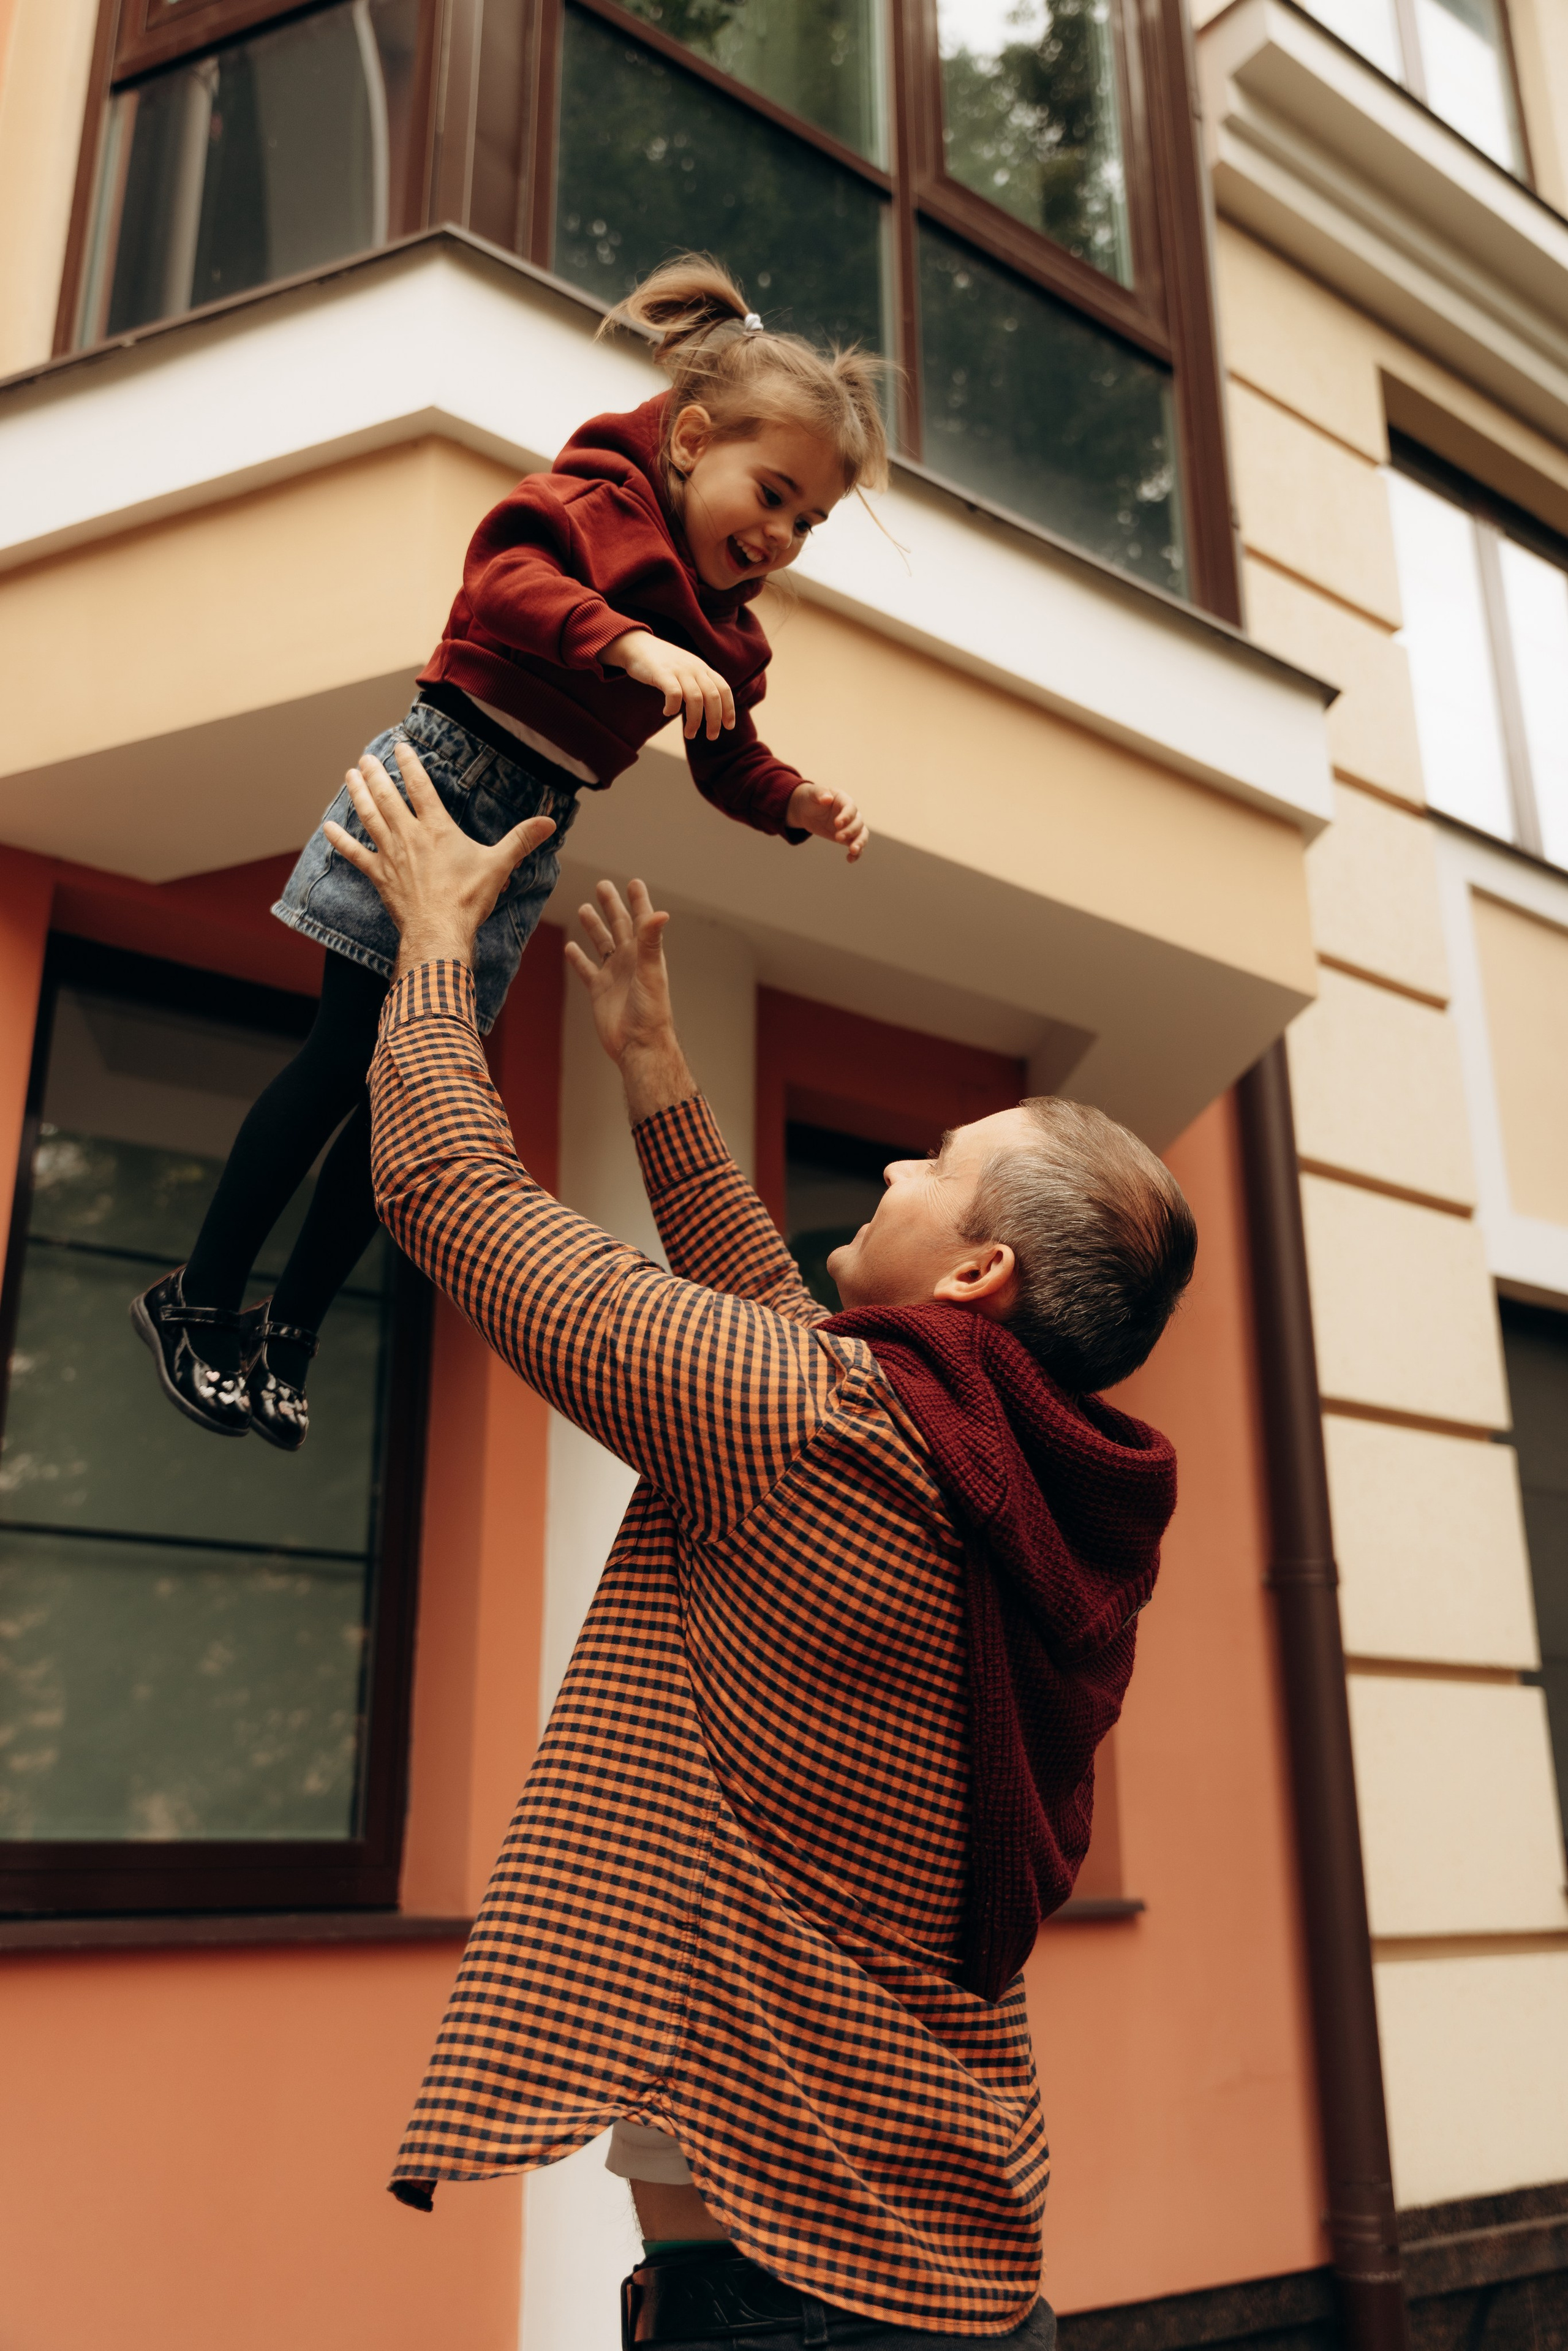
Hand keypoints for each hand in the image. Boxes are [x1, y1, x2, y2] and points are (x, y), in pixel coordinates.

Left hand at [323, 740, 554, 972]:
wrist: (439, 931)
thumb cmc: (469, 899)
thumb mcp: (499, 865)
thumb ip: (521, 840)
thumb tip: (549, 822)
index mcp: (437, 829)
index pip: (420, 787)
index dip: (410, 764)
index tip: (400, 746)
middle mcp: (409, 836)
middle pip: (388, 796)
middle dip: (376, 774)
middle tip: (365, 757)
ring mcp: (390, 855)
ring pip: (369, 817)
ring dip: (358, 794)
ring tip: (350, 775)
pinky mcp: (379, 876)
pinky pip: (355, 854)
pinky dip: (341, 840)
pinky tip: (328, 827)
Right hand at [564, 879, 696, 1122]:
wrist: (637, 1044)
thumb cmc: (650, 1010)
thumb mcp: (651, 971)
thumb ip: (651, 941)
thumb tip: (660, 912)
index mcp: (644, 953)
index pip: (641, 920)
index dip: (638, 901)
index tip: (634, 882)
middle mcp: (629, 960)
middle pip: (619, 926)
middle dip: (612, 905)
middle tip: (603, 885)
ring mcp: (614, 974)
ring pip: (601, 944)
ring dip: (594, 927)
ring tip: (585, 908)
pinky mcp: (599, 990)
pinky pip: (587, 969)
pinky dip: (578, 958)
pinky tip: (570, 947)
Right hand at [606, 629, 735, 741]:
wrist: (637, 645)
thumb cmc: (663, 663)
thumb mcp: (686, 669)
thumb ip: (699, 684)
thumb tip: (710, 708)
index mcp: (702, 668)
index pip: (723, 689)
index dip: (728, 709)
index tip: (728, 726)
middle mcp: (694, 668)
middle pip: (713, 696)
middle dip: (714, 720)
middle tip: (712, 736)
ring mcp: (679, 670)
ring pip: (695, 699)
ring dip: (695, 720)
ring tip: (690, 734)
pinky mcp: (662, 673)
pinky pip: (674, 694)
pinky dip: (673, 708)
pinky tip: (667, 712)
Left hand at [787, 780, 869, 862]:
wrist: (806, 810)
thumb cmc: (811, 798)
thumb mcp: (812, 793)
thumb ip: (820, 794)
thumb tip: (827, 799)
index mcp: (844, 800)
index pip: (850, 808)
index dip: (846, 816)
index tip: (837, 824)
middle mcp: (851, 813)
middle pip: (858, 822)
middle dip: (850, 831)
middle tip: (837, 838)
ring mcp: (850, 826)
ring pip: (862, 835)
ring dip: (859, 843)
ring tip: (852, 851)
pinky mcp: (847, 837)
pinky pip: (856, 845)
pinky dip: (856, 854)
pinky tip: (850, 860)